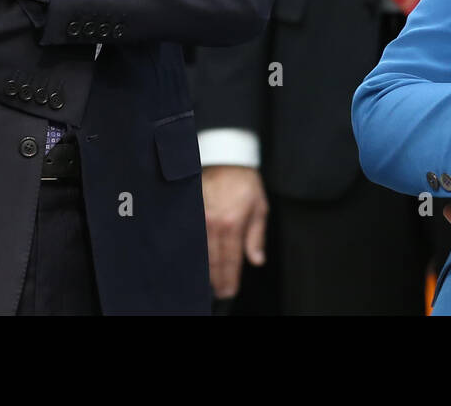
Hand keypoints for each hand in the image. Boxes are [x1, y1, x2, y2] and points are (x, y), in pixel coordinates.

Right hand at [201, 165, 267, 298]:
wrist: (226, 158)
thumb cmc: (245, 182)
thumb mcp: (260, 207)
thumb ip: (257, 237)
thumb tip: (256, 260)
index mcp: (233, 223)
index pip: (230, 259)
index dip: (230, 278)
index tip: (230, 291)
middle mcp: (214, 222)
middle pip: (213, 260)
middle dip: (217, 279)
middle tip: (220, 292)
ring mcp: (200, 216)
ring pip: (200, 251)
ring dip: (204, 270)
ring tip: (209, 284)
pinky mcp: (190, 209)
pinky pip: (191, 236)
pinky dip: (194, 252)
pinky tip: (195, 262)